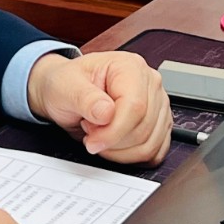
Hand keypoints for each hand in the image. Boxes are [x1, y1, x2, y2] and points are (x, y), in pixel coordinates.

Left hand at [27, 51, 170, 164]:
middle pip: (143, 128)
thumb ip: (85, 99)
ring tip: (99, 133)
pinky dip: (130, 156)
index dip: (113, 131)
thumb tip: (106, 113)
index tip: (92, 141)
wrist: (67, 91)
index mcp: (130, 67)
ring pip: (149, 144)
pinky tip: (113, 145)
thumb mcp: (66, 86)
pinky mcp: (158, 124)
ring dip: (119, 150)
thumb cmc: (67, 83)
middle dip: (112, 140)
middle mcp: (149, 83)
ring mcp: (157, 104)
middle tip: (90, 130)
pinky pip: (154, 151)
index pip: (135, 107)